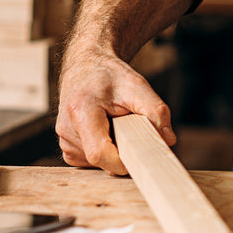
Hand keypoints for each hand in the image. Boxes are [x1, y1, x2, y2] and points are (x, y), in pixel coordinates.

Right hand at [56, 51, 175, 174]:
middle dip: (122, 153)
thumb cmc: (110, 76)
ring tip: (114, 125)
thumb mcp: (137, 86)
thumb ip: (156, 111)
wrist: (86, 67)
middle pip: (102, 161)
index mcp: (81, 111)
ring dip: (114, 152)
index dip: (123, 161)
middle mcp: (66, 129)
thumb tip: (168, 140)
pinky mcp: (67, 149)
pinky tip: (105, 132)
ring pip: (98, 165)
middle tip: (129, 128)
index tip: (140, 153)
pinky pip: (92, 163)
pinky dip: (105, 152)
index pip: (100, 153)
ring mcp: (64, 141)